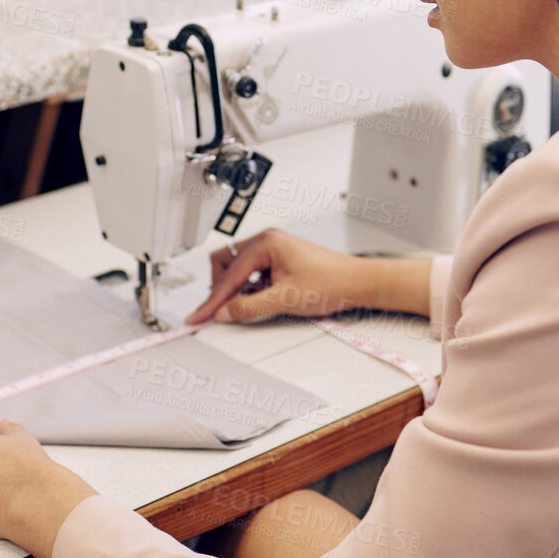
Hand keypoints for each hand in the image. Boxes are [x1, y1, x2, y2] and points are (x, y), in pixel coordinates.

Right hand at [185, 229, 371, 324]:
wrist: (359, 283)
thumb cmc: (332, 282)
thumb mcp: (284, 300)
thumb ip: (249, 307)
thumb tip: (223, 313)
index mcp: (266, 243)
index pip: (228, 275)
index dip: (212, 301)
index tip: (198, 316)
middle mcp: (267, 241)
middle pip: (225, 264)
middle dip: (221, 289)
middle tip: (222, 311)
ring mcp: (274, 249)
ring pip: (238, 269)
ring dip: (237, 290)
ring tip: (248, 307)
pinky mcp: (281, 260)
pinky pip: (253, 273)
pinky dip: (250, 288)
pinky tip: (260, 301)